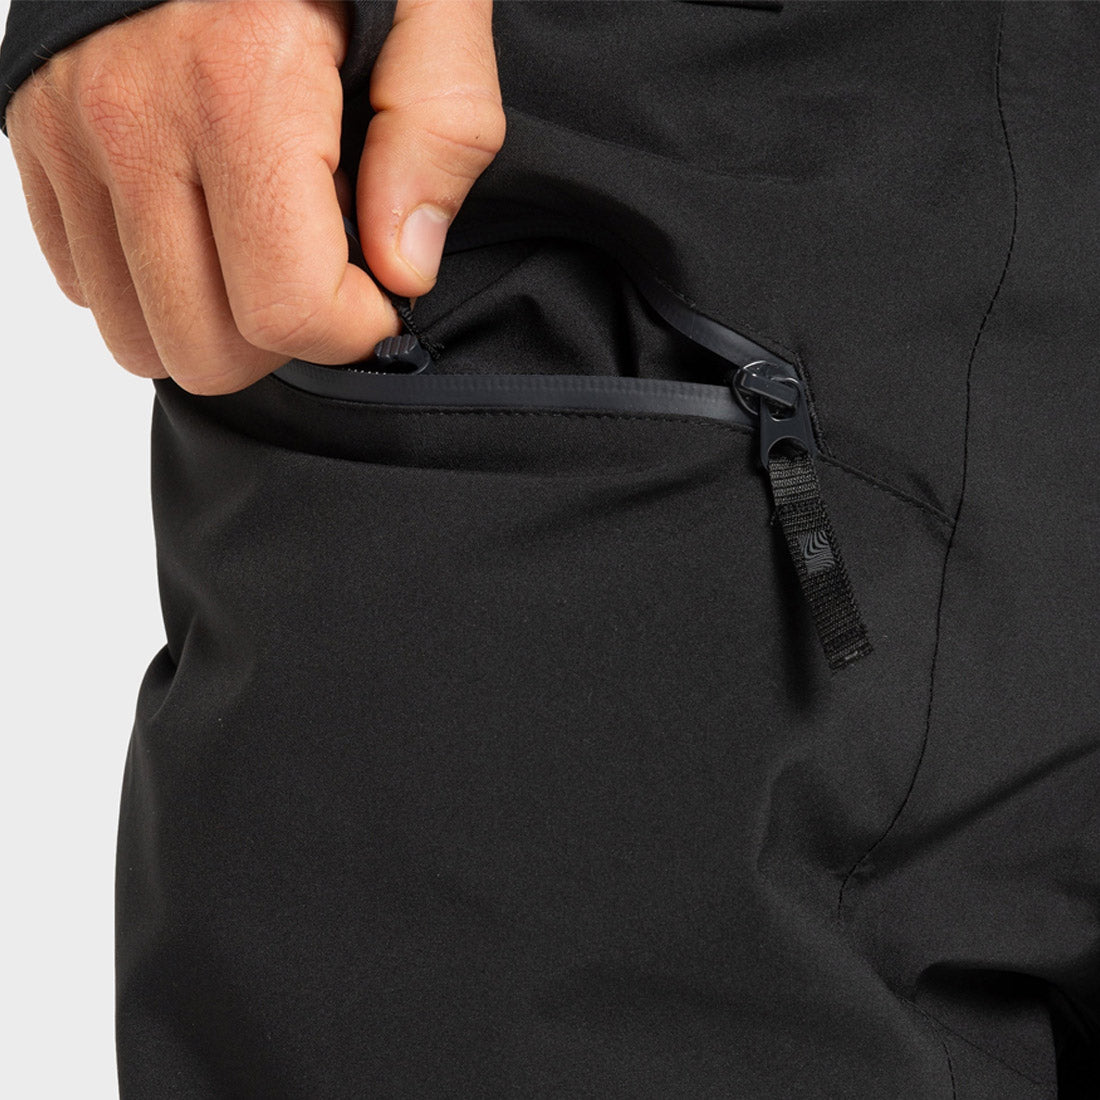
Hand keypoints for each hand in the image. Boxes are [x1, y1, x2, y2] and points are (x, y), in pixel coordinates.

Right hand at [5, 0, 504, 394]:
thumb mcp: (433, 3)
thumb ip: (438, 131)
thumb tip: (403, 267)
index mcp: (240, 87)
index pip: (287, 308)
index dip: (354, 327)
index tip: (380, 289)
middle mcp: (133, 119)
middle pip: (208, 349)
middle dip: (286, 337)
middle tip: (322, 269)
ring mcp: (70, 132)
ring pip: (139, 338)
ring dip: (217, 322)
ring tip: (262, 245)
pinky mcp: (35, 138)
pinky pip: (86, 285)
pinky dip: (154, 282)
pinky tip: (204, 218)